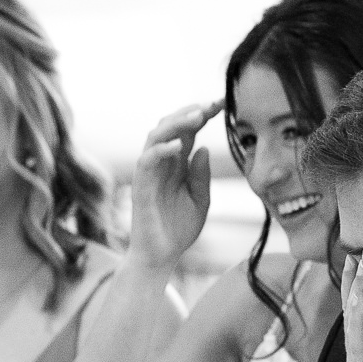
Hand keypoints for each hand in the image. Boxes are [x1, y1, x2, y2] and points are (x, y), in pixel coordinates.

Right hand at [128, 101, 223, 270]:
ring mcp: (149, 173)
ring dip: (176, 123)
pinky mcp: (141, 186)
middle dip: (190, 112)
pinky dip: (162, 149)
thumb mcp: (201, 200)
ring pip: (156, 136)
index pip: (188, 132)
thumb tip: (204, 148)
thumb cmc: (178, 230)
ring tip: (198, 116)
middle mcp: (161, 164)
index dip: (202, 116)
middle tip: (211, 104)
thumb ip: (202, 175)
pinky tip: (181, 145)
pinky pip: (147, 161)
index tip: (221, 104)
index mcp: (176, 165)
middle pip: (170, 126)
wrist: (161, 257)